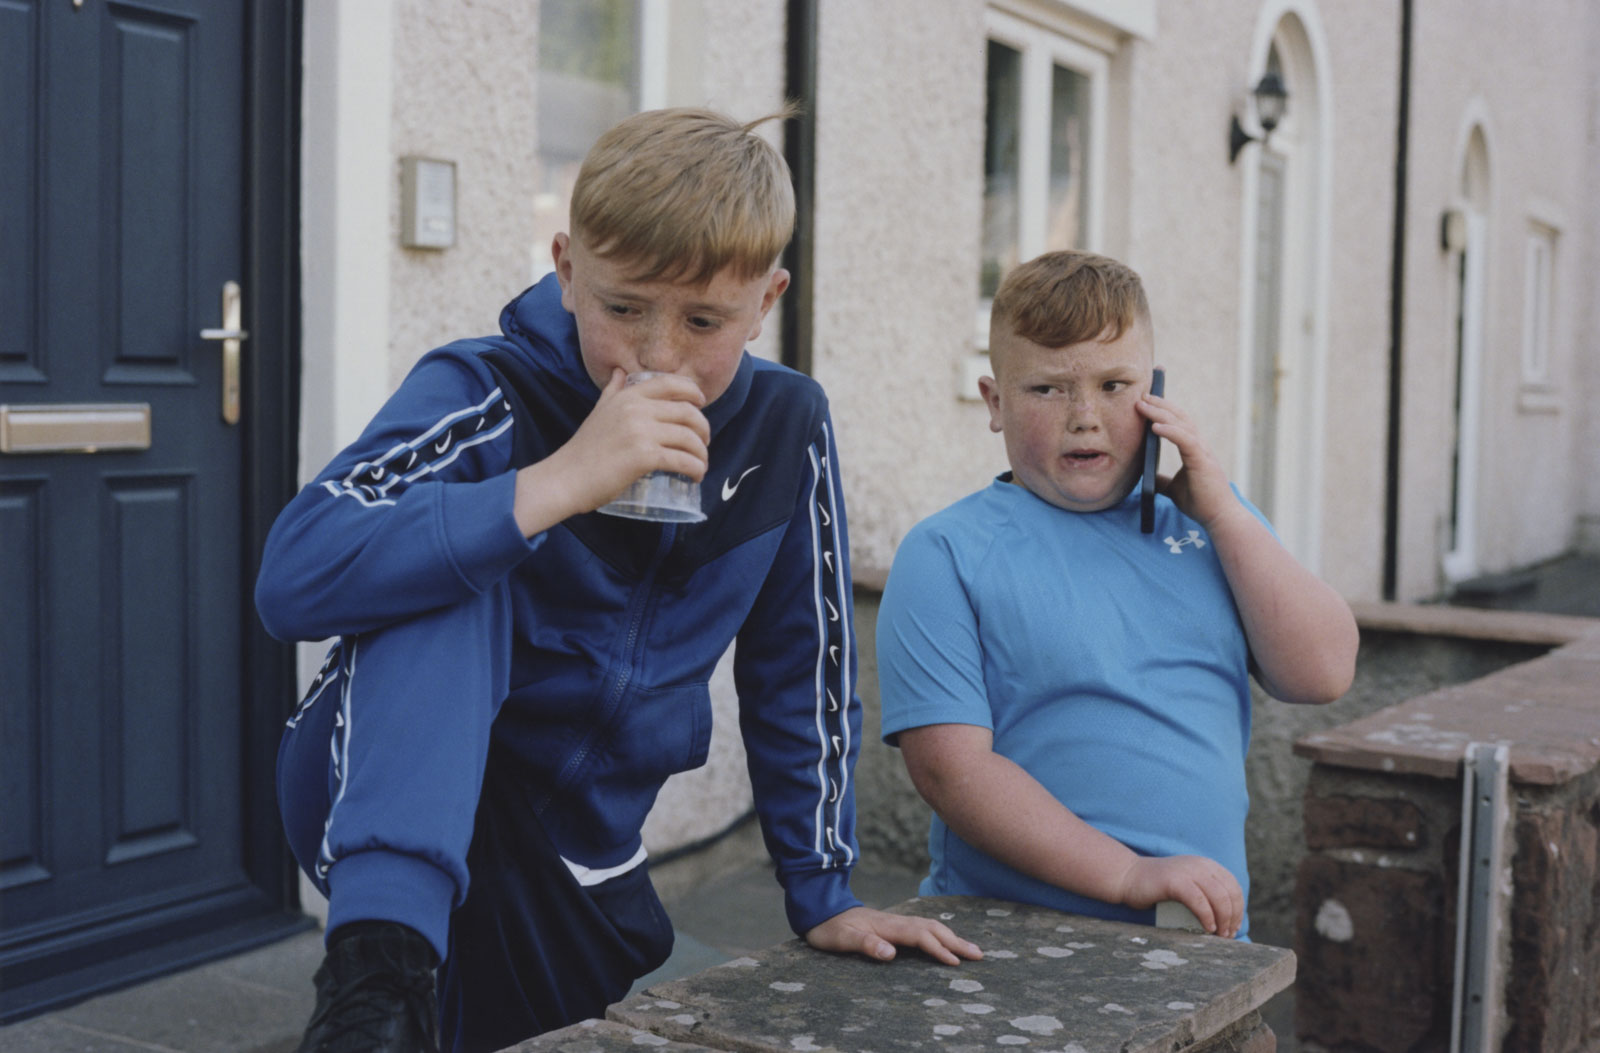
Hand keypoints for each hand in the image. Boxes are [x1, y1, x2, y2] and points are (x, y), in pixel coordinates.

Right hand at [514, 369, 708, 532]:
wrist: (565, 478)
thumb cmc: (583, 450)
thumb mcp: (599, 411)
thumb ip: (613, 391)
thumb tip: (619, 371)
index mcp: (628, 396)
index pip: (670, 383)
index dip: (693, 392)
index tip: (702, 403)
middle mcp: (636, 409)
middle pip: (688, 412)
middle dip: (703, 428)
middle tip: (703, 443)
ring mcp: (641, 432)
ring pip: (689, 438)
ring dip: (701, 453)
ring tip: (701, 464)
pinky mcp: (644, 456)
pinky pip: (682, 460)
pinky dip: (695, 468)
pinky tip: (695, 475)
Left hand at [805, 906, 982, 964]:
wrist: (821, 911)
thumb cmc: (830, 929)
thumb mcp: (842, 940)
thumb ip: (865, 945)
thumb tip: (890, 953)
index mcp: (887, 926)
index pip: (920, 937)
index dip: (938, 949)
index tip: (955, 963)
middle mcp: (896, 921)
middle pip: (933, 929)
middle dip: (956, 942)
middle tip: (979, 955)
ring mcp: (896, 921)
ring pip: (930, 926)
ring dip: (952, 936)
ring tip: (970, 949)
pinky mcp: (894, 924)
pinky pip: (924, 927)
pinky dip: (940, 932)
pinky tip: (946, 938)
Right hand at [1114, 855, 1242, 937]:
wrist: (1128, 877)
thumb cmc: (1158, 889)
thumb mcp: (1188, 886)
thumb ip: (1205, 893)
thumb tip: (1227, 921)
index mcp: (1206, 865)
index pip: (1234, 887)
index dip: (1239, 910)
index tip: (1233, 928)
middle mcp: (1200, 865)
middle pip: (1229, 893)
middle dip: (1233, 918)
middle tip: (1226, 936)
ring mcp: (1188, 871)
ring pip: (1219, 897)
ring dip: (1224, 920)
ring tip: (1219, 935)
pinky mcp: (1175, 881)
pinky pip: (1200, 901)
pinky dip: (1207, 917)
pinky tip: (1208, 928)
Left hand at [1138, 390, 1243, 530]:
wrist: (1218, 517)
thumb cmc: (1201, 502)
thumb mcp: (1174, 489)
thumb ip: (1163, 480)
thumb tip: (1147, 477)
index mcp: (1194, 449)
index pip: (1179, 422)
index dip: (1164, 409)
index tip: (1146, 400)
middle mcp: (1199, 445)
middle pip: (1179, 417)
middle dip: (1160, 404)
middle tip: (1141, 395)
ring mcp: (1202, 452)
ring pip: (1181, 424)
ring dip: (1160, 412)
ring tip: (1143, 404)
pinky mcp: (1202, 461)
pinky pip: (1185, 440)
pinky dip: (1170, 431)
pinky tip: (1155, 426)